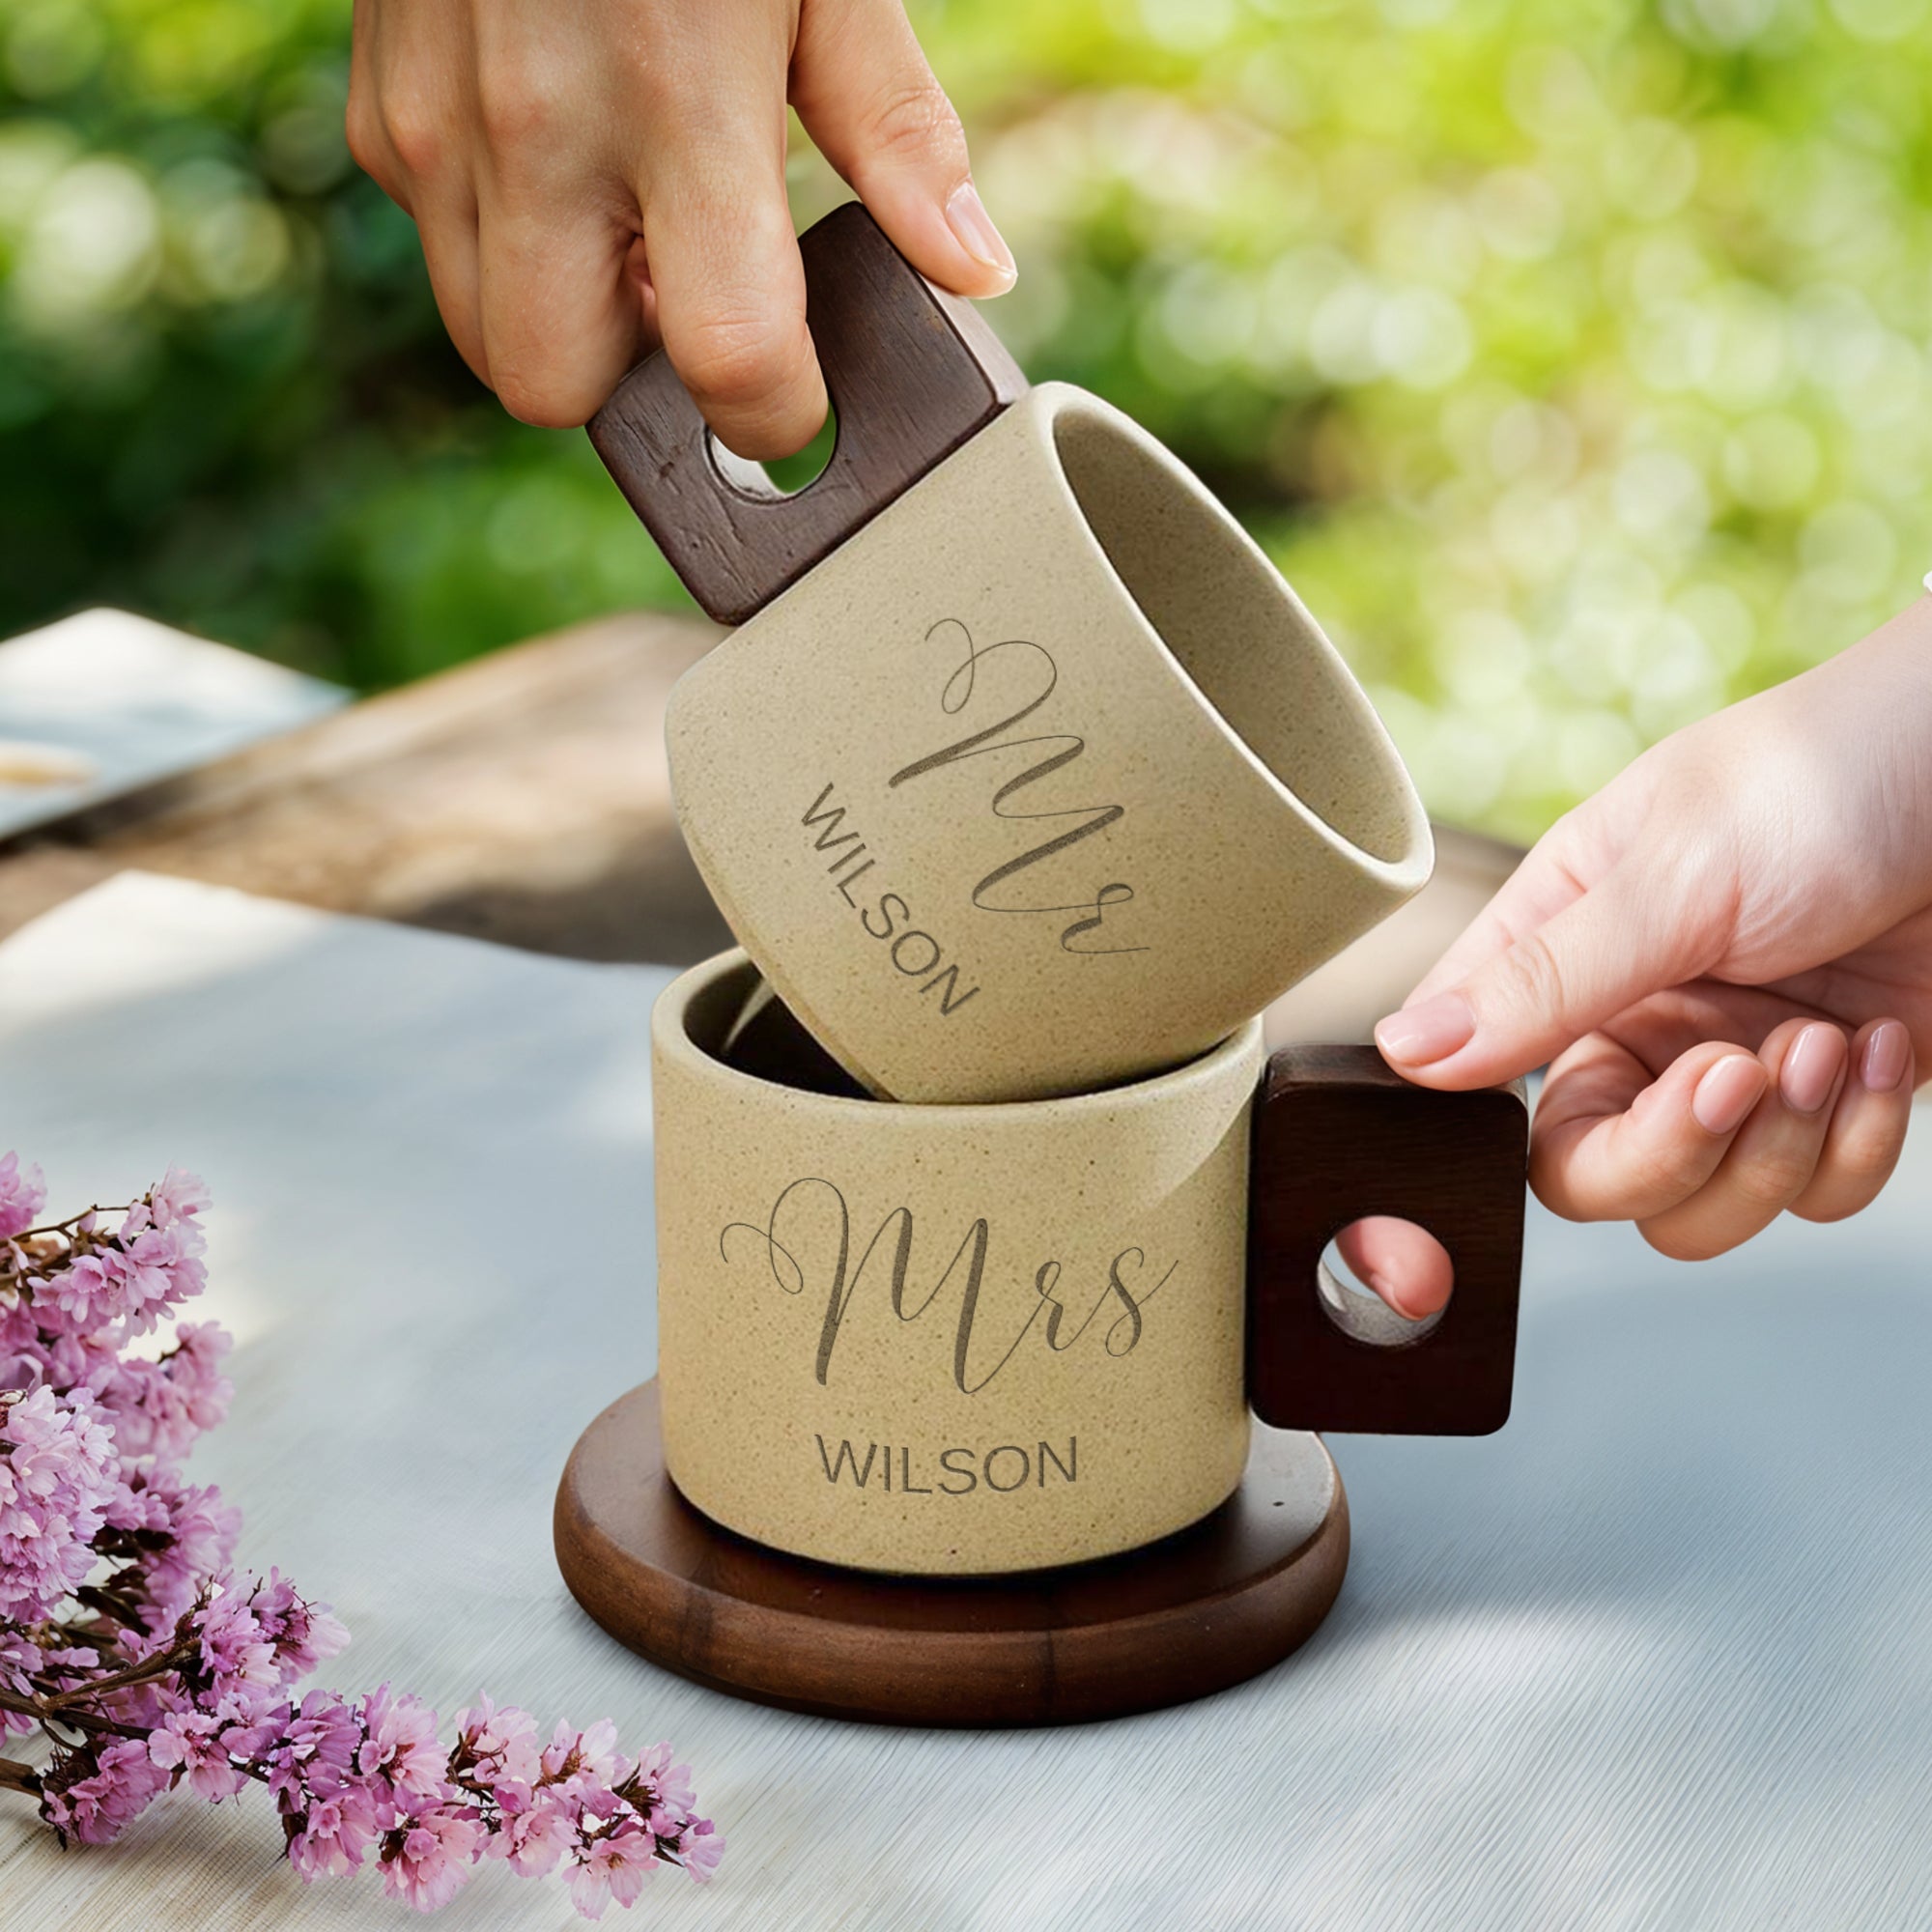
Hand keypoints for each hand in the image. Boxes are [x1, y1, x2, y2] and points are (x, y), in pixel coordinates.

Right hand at [346, 0, 1014, 453]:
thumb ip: (897, 135)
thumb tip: (972, 265)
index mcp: (677, 104)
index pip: (724, 359)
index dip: (776, 412)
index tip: (801, 393)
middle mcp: (536, 133)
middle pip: (559, 392)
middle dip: (634, 387)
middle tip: (694, 304)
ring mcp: (435, 125)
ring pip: (483, 338)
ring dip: (565, 326)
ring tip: (629, 232)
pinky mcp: (379, 106)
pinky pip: (436, 246)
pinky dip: (506, 246)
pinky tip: (564, 165)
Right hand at [1349, 596, 1931, 1315]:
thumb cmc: (1829, 779)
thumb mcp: (1671, 878)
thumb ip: (1541, 981)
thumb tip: (1405, 1052)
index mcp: (1566, 952)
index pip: (1491, 1085)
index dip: (1530, 1124)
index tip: (1619, 1093)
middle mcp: (1640, 1022)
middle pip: (1596, 1177)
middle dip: (1678, 1152)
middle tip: (1741, 1074)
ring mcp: (1738, 1068)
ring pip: (1708, 1207)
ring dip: (1779, 1147)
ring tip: (1827, 1042)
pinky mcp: (1834, 1100)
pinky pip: (1817, 1192)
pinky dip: (1856, 1140)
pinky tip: (1878, 1047)